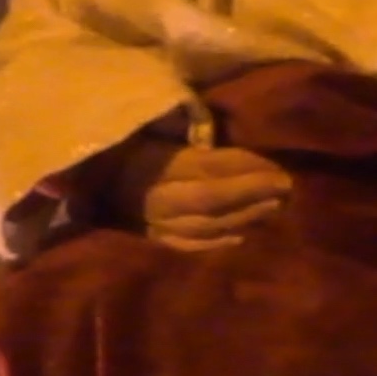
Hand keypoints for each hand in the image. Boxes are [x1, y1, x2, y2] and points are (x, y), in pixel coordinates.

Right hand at [137, 144, 293, 249]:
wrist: (91, 179)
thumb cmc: (127, 146)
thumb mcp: (156, 130)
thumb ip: (192, 139)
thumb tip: (241, 152)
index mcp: (156, 164)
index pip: (210, 168)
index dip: (247, 169)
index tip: (279, 170)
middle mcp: (157, 197)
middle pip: (212, 200)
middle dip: (252, 195)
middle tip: (286, 189)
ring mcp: (154, 224)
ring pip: (206, 225)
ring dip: (244, 218)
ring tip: (274, 208)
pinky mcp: (153, 240)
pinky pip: (190, 245)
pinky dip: (218, 241)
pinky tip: (242, 235)